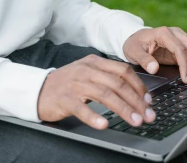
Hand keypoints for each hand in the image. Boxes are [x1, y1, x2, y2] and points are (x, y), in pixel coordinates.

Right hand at [36, 54, 156, 129]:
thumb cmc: (67, 84)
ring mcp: (75, 84)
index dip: (139, 86)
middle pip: (117, 84)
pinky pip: (81, 108)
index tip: (149, 100)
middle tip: (148, 116)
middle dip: (136, 101)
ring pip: (104, 95)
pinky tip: (104, 124)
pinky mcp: (64, 98)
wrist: (38, 89)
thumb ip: (107, 78)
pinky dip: (94, 117)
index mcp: (94, 62)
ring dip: (123, 109)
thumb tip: (135, 92)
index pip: (123, 71)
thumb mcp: (88, 74)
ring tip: (135, 121)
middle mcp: (86, 70)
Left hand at [122, 26, 186, 82]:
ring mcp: (182, 39)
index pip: (180, 49)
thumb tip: (153, 68)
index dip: (185, 65)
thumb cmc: (133, 44)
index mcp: (165, 33)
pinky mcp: (185, 46)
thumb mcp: (133, 51)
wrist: (133, 37)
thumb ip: (143, 59)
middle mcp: (177, 34)